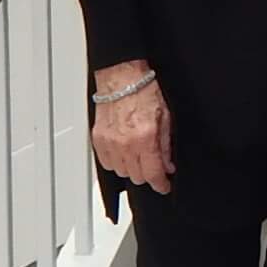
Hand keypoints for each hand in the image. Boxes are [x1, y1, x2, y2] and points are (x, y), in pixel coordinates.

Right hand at [89, 62, 173, 194]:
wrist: (123, 79)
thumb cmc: (144, 92)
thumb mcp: (166, 118)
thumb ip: (166, 145)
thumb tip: (167, 164)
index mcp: (145, 138)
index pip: (152, 173)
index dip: (161, 184)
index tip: (164, 186)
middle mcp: (125, 144)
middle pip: (136, 177)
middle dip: (148, 174)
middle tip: (155, 165)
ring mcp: (109, 143)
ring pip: (121, 172)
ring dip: (132, 168)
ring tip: (140, 156)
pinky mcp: (98, 140)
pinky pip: (107, 163)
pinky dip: (117, 162)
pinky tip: (125, 152)